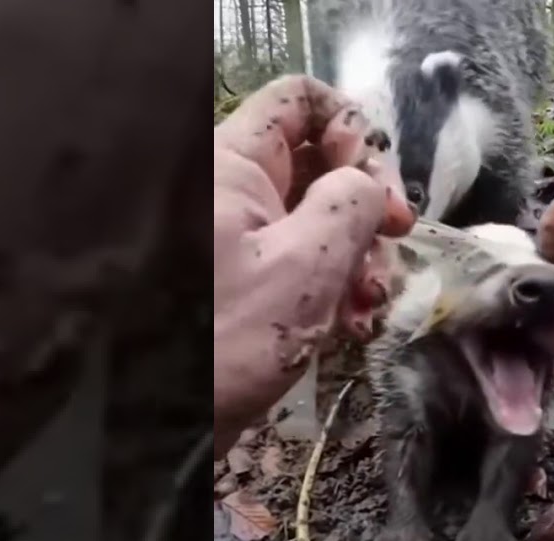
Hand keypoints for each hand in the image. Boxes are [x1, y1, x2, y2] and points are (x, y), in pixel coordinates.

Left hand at [214, 75, 414, 453]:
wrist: (162, 429)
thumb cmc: (226, 341)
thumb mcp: (306, 264)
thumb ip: (351, 203)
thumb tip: (369, 184)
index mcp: (233, 162)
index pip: (302, 100)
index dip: (353, 131)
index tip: (378, 192)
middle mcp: (231, 188)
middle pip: (318, 161)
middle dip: (365, 207)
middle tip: (390, 248)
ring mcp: (236, 235)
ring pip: (316, 215)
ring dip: (357, 256)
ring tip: (368, 305)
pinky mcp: (242, 279)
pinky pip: (299, 260)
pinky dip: (332, 286)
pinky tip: (349, 325)